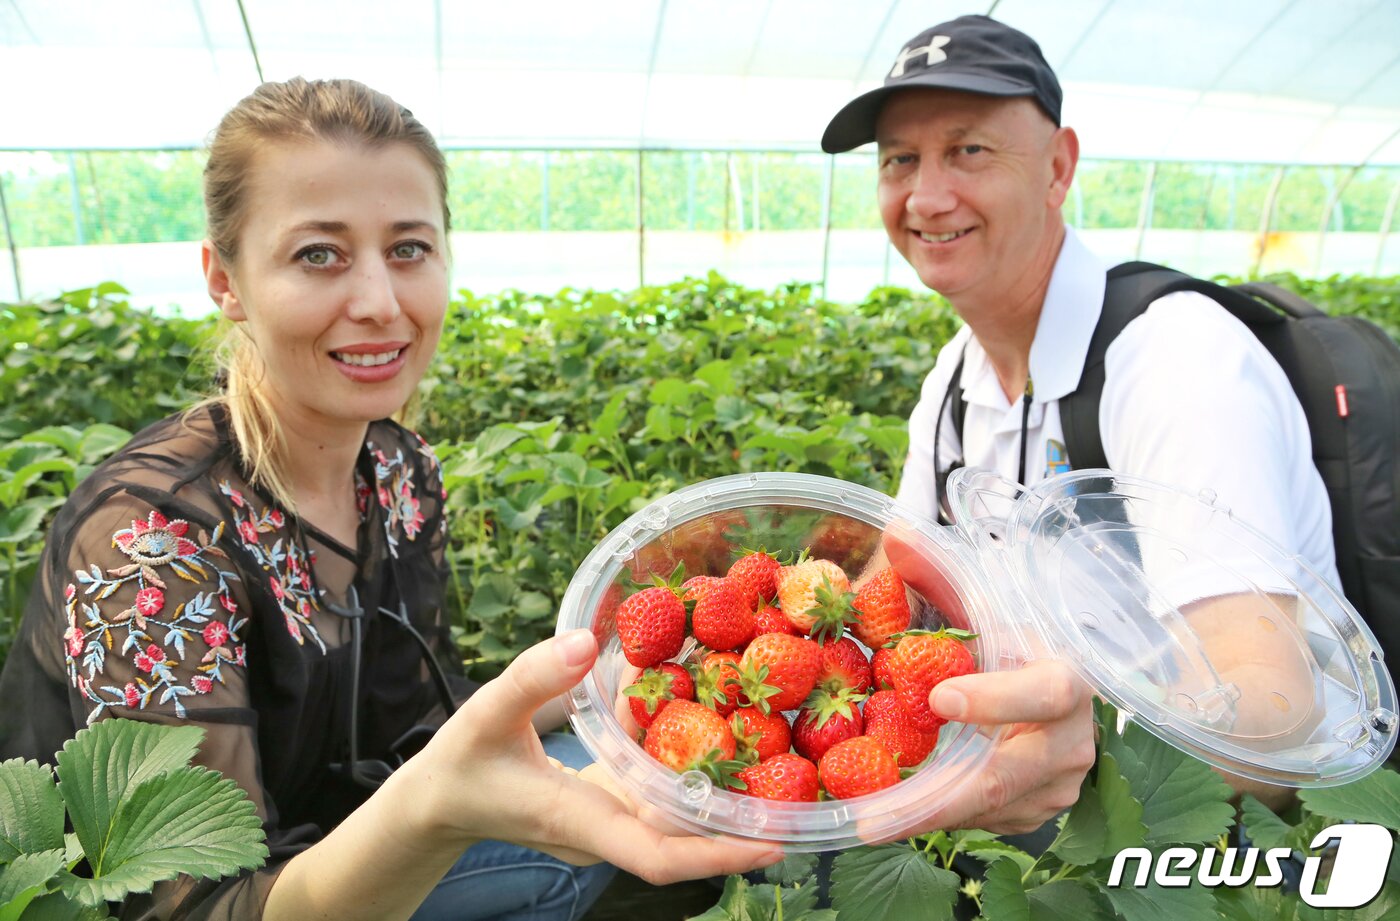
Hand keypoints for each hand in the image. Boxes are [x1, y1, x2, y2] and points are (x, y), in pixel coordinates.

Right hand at [398, 630, 784, 883]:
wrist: (436, 804)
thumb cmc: (459, 765)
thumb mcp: (487, 713)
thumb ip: (535, 677)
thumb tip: (589, 640)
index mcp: (581, 823)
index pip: (660, 857)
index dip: (720, 855)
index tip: (774, 842)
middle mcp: (607, 832)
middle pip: (686, 842)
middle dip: (744, 825)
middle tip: (806, 795)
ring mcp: (611, 823)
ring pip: (677, 819)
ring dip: (723, 794)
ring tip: (782, 757)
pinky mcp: (609, 805)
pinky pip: (658, 795)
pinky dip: (687, 767)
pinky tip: (711, 724)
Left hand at [881, 524, 1096, 835]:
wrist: (1046, 690)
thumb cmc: (1008, 642)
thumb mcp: (979, 607)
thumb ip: (936, 572)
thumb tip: (894, 532)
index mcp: (1067, 679)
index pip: (1048, 692)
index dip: (997, 699)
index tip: (939, 697)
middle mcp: (1070, 741)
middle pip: (1007, 777)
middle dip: (938, 797)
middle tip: (875, 813)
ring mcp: (1054, 787)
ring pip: (987, 809)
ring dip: (924, 815)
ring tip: (864, 821)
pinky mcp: (1031, 815)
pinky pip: (979, 823)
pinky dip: (933, 819)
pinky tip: (887, 815)